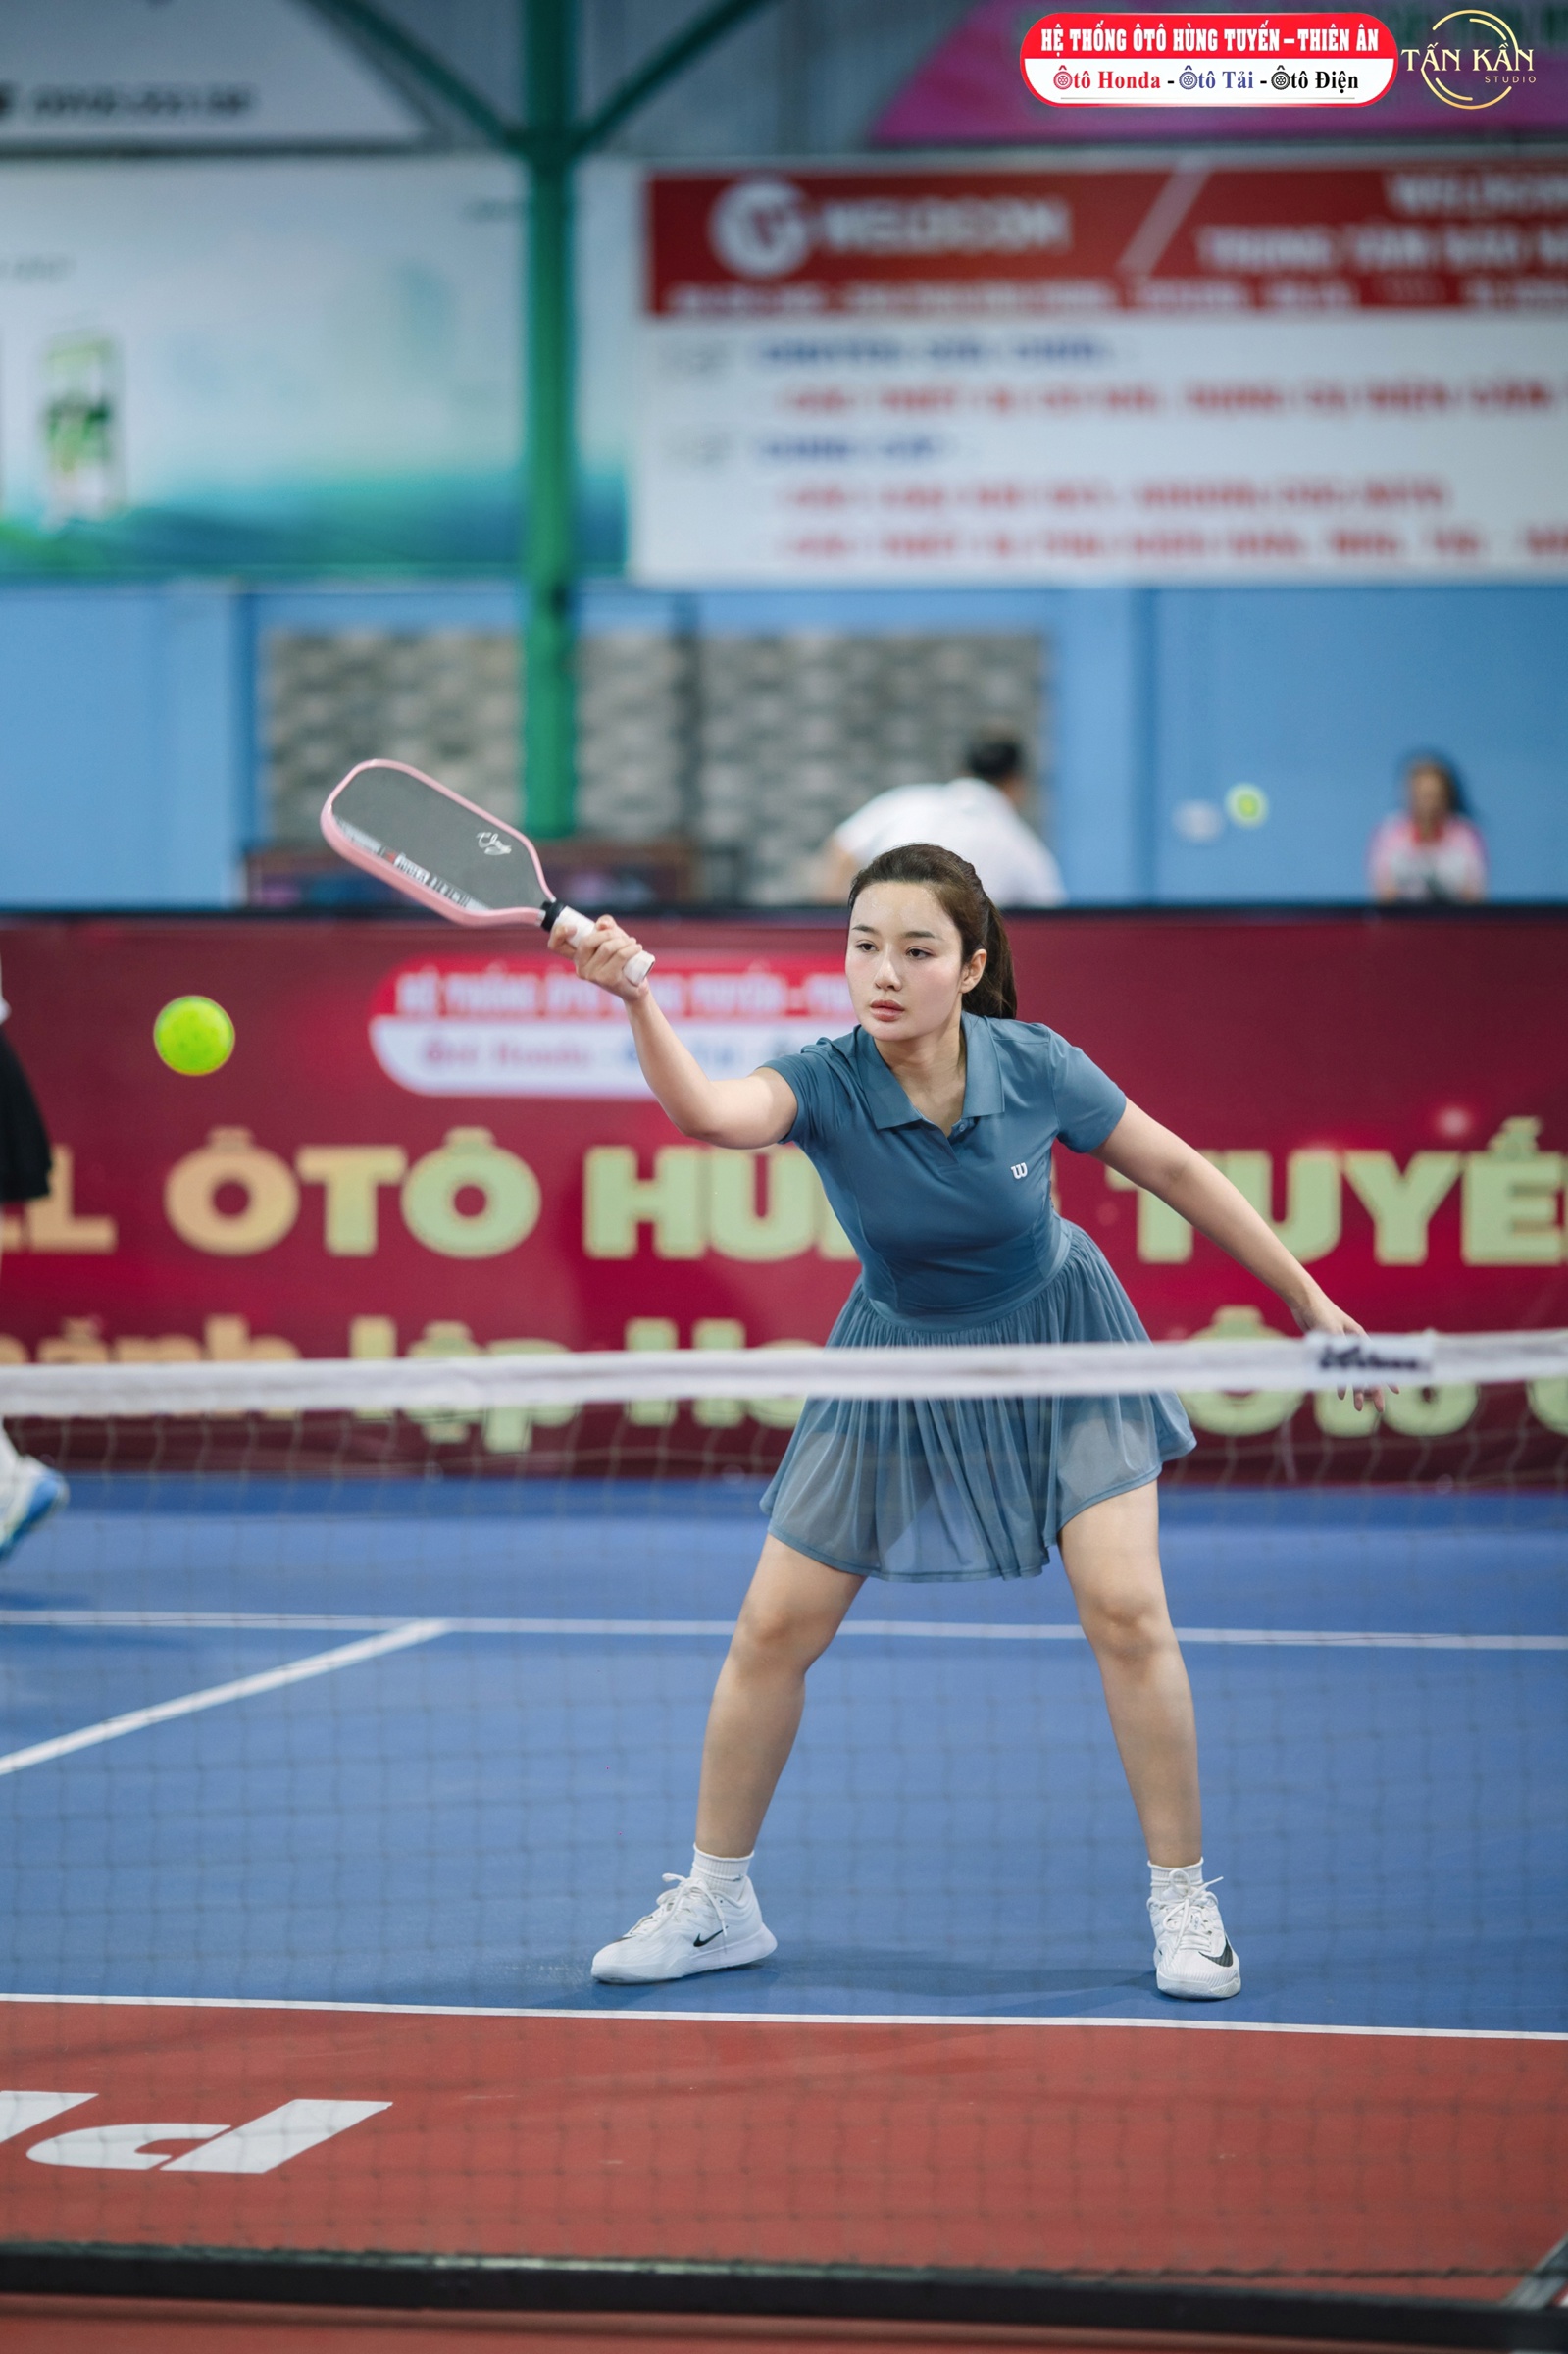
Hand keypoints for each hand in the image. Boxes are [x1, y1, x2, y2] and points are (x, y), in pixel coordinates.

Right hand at [549, 912, 650, 1004]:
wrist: (635, 985)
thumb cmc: (620, 959)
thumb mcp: (612, 937)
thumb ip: (606, 925)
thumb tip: (602, 925)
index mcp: (576, 956)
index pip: (556, 945)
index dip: (558, 933)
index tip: (572, 927)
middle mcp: (580, 967)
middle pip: (587, 942)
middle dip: (607, 934)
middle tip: (621, 936)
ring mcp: (592, 975)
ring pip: (607, 948)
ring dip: (623, 941)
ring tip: (632, 943)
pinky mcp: (607, 979)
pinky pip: (620, 956)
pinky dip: (631, 948)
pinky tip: (637, 947)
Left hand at [1289, 1284, 1382, 1412]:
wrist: (1305, 1302)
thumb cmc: (1321, 1312)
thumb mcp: (1332, 1332)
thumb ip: (1338, 1351)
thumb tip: (1343, 1373)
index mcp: (1359, 1338)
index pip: (1375, 1362)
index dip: (1386, 1377)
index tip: (1396, 1391)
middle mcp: (1354, 1345)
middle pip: (1366, 1372)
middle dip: (1372, 1391)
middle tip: (1378, 1409)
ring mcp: (1342, 1349)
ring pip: (1353, 1374)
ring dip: (1356, 1390)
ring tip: (1356, 1407)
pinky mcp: (1329, 1351)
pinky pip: (1338, 1372)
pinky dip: (1341, 1383)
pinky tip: (1341, 1395)